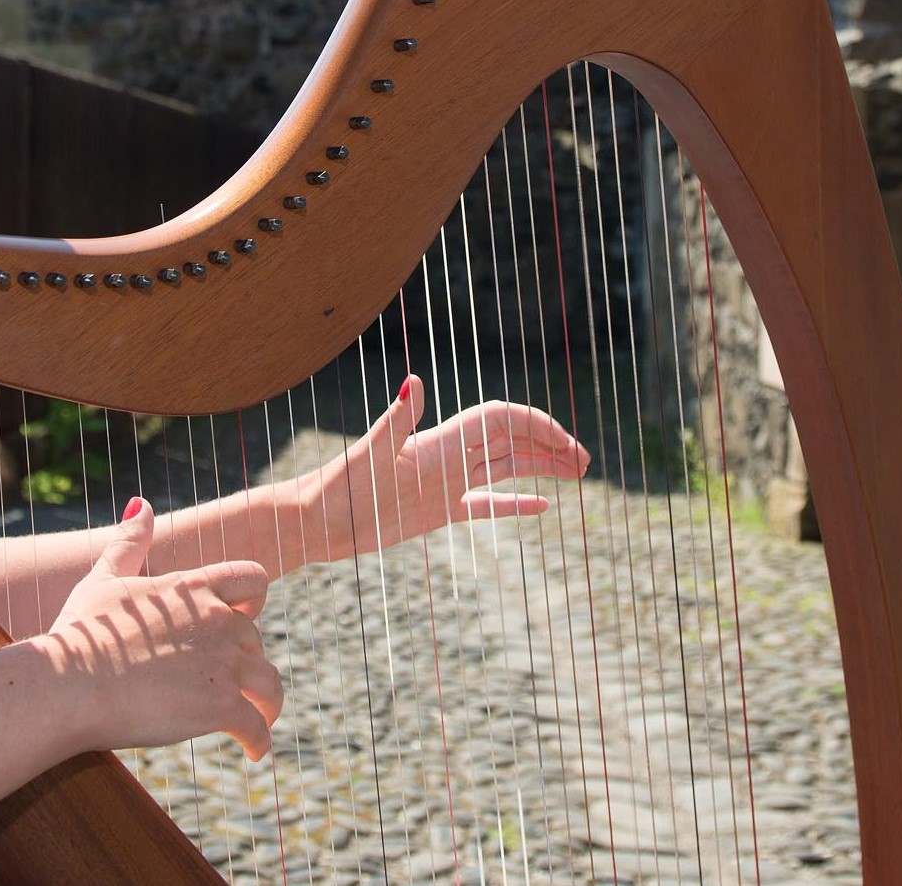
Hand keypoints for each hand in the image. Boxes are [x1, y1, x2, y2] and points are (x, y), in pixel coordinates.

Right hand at [37, 499, 284, 761]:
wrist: (69, 685)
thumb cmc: (80, 634)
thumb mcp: (103, 579)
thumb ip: (129, 543)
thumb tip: (141, 504)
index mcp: (193, 588)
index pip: (253, 580)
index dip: (253, 601)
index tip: (243, 619)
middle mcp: (218, 621)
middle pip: (255, 640)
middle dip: (247, 661)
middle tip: (232, 684)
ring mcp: (223, 664)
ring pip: (269, 684)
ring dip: (268, 703)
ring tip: (259, 720)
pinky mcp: (221, 707)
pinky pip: (258, 726)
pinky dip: (260, 740)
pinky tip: (253, 751)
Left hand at [297, 375, 589, 564]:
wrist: (316, 521)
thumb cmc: (340, 488)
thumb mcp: (371, 454)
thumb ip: (396, 419)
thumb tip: (413, 381)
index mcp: (442, 441)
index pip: (502, 420)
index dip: (536, 425)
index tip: (565, 444)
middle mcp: (449, 456)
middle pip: (512, 440)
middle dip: (549, 444)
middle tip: (585, 461)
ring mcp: (446, 484)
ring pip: (506, 468)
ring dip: (541, 467)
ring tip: (578, 473)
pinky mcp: (439, 511)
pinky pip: (487, 503)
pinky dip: (515, 503)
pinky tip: (541, 507)